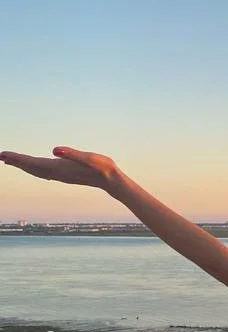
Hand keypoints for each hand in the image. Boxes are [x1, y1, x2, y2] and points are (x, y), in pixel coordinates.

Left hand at [0, 147, 119, 189]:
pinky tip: (33, 168)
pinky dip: (34, 169)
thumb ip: (71, 154)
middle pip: (31, 168)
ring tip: (11, 161)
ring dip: (23, 166)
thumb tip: (54, 150)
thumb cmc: (103, 168)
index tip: (2, 155)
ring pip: (37, 171)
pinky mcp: (66, 175)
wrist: (112, 181)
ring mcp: (62, 175)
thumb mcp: (89, 157)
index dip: (17, 159)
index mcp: (59, 167)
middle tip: (0, 156)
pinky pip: (44, 172)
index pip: (33, 163)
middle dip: (15, 162)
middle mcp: (58, 173)